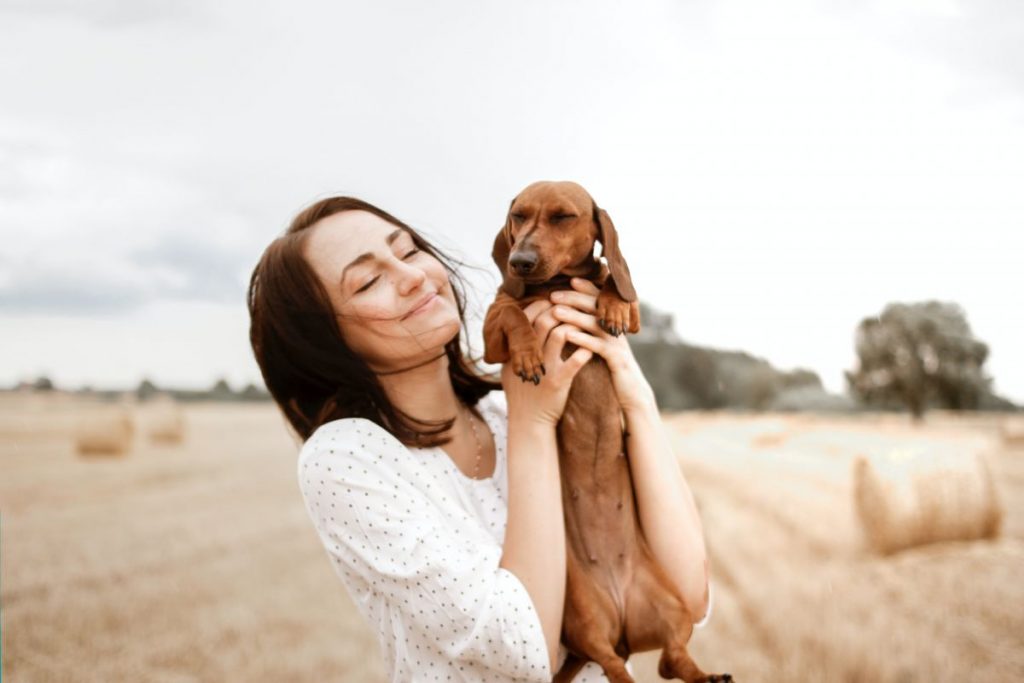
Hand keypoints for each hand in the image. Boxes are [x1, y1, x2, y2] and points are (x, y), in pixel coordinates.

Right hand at [502, 298, 592, 427]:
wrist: (528, 421)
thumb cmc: (522, 393)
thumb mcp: (510, 368)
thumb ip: (515, 348)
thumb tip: (518, 326)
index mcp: (516, 350)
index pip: (527, 318)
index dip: (541, 305)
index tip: (552, 302)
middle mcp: (529, 356)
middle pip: (544, 321)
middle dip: (560, 310)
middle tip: (571, 309)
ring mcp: (544, 368)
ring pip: (560, 335)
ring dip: (574, 326)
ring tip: (583, 325)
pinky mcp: (558, 382)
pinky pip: (575, 361)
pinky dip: (584, 351)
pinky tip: (590, 349)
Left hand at [548, 278, 656, 412]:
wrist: (632, 393)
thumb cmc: (613, 369)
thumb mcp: (604, 347)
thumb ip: (595, 331)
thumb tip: (575, 317)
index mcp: (613, 325)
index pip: (600, 300)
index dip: (586, 289)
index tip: (570, 280)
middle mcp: (617, 330)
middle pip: (597, 307)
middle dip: (574, 298)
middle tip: (553, 294)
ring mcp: (618, 343)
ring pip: (596, 324)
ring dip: (574, 316)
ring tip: (556, 311)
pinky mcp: (617, 359)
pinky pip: (598, 346)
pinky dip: (583, 339)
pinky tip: (567, 336)